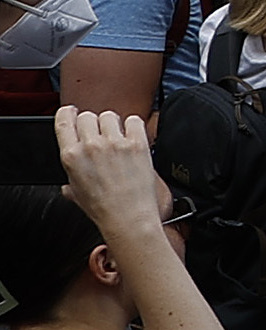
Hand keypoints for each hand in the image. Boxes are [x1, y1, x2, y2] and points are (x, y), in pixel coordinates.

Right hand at [56, 113, 166, 255]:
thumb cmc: (103, 208)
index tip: (72, 112)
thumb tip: (68, 184)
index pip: (63, 121)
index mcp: (71, 156)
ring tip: (117, 139)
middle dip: (93, 123)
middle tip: (100, 135)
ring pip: (110, 115)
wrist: (128, 217)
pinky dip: (133, 126)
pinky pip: (134, 120)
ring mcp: (115, 143)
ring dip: (113, 124)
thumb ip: (70, 181)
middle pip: (88, 116)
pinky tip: (132, 137)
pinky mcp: (137, 144)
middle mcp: (91, 146)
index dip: (68, 113)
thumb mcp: (77, 193)